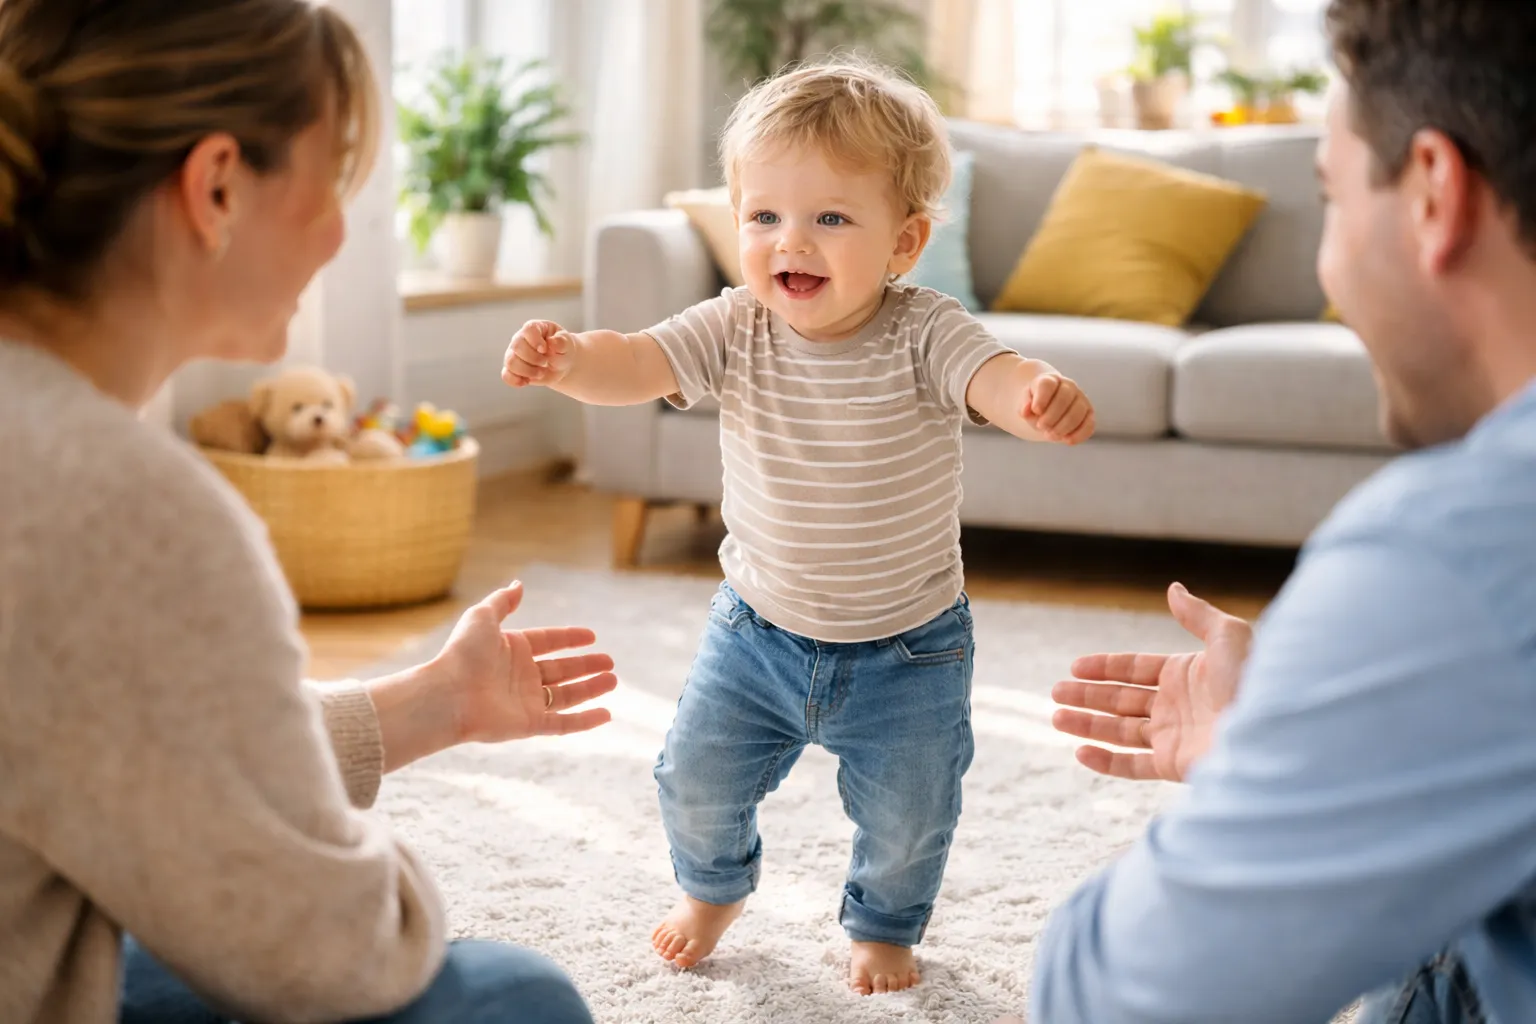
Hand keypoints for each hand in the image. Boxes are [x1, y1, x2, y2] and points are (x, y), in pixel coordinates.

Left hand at [433, 582, 616, 744]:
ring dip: (591, 689)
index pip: (548, 642)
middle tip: (610, 662)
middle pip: (562, 669)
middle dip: (586, 666)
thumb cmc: (462, 654)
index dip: (570, 638)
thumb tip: (519, 584)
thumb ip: (502, 601)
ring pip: (567, 695)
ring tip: (613, 680)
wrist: (448, 695)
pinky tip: (606, 715)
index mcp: (512, 650)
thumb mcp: (482, 617)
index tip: (592, 636)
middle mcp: (521, 676)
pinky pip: (563, 724)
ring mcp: (526, 701)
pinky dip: (586, 721)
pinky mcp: (529, 724)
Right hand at [502, 320, 574, 387]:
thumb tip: (552, 342)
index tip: (545, 350)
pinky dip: (515, 381)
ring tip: (541, 373)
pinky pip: (506, 375)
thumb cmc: (562, 350)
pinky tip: (527, 382)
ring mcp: (514, 354)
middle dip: (533, 358)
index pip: (528, 330)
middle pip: (517, 346)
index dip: (535, 341)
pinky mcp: (513, 369)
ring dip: (527, 371)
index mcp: (534, 328)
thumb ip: (561, 342)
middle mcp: (520, 339)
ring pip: (511, 362)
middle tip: (545, 363)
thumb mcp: (567, 344)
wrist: (561, 365)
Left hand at [1022, 372, 1094, 443]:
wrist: (1049, 410)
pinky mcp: (1089, 414)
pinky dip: (1079, 434)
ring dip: (1064, 426)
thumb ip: (1024, 406)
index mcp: (1050, 381)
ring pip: (1078, 411)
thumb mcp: (1026, 404)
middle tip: (1041, 427)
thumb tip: (1026, 411)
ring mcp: (1081, 399)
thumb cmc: (1036, 406)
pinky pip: (1089, 424)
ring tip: (1050, 435)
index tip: (1036, 410)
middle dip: (1052, 416)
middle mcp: (1068, 386)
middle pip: (1064, 397)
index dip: (1042, 398)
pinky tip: (1067, 440)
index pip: (1047, 385)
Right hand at [1051, 583, 1252, 781]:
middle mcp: (1176, 706)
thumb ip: (1196, 614)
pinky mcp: (1175, 766)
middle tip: (1055, 692)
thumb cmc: (1255, 681)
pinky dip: (1106, 762)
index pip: (1135, 669)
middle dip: (1087, 695)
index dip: (1104, 666)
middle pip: (1121, 699)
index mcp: (1185, 675)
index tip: (1074, 665)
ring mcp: (1174, 737)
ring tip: (1056, 718)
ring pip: (1120, 731)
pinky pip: (1133, 766)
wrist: (1273, 733)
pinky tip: (1080, 752)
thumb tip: (1172, 589)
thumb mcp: (1228, 636)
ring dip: (1087, 724)